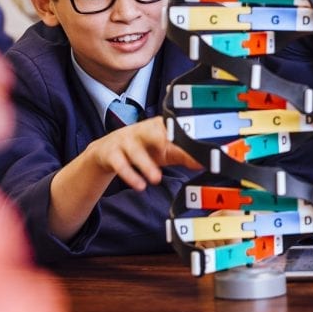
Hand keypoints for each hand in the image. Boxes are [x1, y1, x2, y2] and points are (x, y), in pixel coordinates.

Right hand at [85, 116, 201, 190]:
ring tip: (156, 179)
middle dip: (164, 140)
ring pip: (136, 151)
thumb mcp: (165, 151)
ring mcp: (125, 140)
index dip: (185, 136)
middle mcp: (142, 130)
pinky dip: (130, 175)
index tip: (197, 145)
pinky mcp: (111, 153)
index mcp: (159, 126)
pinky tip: (140, 186)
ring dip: (146, 165)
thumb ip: (184, 155)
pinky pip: (120, 164)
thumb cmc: (143, 148)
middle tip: (177, 152)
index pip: (174, 129)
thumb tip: (205, 162)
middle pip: (154, 133)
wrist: (108, 150)